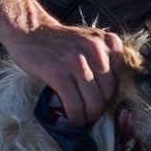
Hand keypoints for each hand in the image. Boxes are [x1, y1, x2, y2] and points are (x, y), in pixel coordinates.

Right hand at [2, 22, 125, 127]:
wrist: (29, 30)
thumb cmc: (60, 41)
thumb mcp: (90, 41)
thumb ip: (106, 60)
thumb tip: (114, 96)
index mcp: (108, 42)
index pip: (121, 80)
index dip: (110, 96)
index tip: (100, 102)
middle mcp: (96, 49)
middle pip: (108, 94)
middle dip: (99, 111)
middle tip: (89, 115)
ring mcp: (77, 61)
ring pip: (94, 103)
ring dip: (88, 118)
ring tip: (81, 120)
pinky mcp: (58, 73)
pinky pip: (74, 105)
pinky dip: (75, 119)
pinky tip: (71, 121)